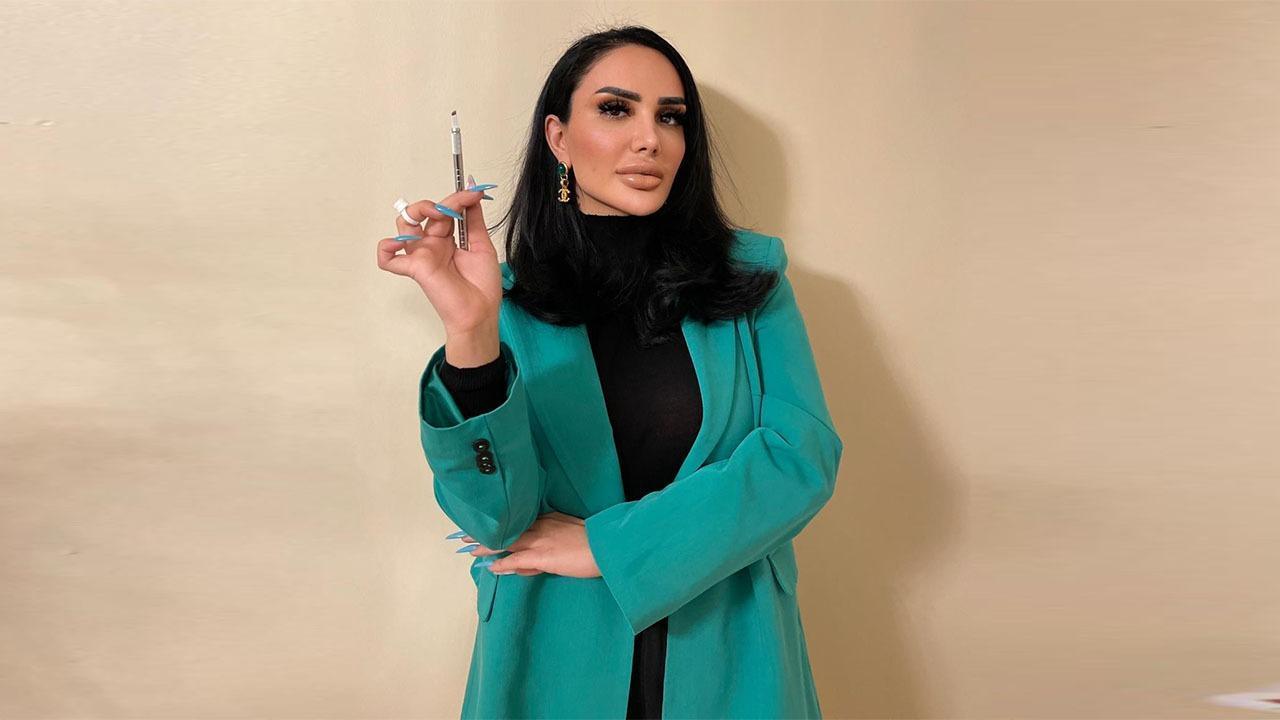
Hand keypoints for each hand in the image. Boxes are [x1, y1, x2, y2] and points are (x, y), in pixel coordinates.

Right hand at [375, 176, 501, 335]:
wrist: (480, 311)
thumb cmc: (482, 285)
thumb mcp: (482, 245)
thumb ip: (474, 219)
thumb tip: (472, 193)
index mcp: (449, 238)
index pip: (445, 210)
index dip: (457, 198)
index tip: (473, 193)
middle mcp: (433, 244)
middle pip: (423, 213)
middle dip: (439, 203)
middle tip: (454, 206)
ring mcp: (423, 254)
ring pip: (405, 225)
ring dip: (417, 212)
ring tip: (437, 214)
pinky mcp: (416, 268)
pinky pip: (388, 259)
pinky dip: (386, 249)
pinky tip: (398, 243)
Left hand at [459, 512, 601, 578]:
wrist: (606, 546)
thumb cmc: (595, 542)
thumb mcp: (572, 534)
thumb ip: (552, 543)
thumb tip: (535, 559)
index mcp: (549, 519)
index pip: (522, 523)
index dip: (504, 526)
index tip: (491, 525)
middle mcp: (541, 527)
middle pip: (508, 528)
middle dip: (487, 532)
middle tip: (467, 533)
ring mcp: (540, 541)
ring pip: (507, 542)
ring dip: (487, 546)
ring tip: (469, 548)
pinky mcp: (542, 556)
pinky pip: (516, 560)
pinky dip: (502, 563)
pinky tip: (491, 567)